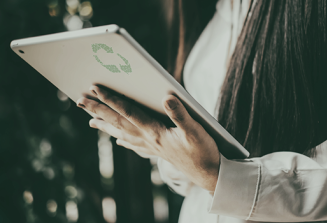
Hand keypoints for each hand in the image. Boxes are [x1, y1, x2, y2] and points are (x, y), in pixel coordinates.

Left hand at [77, 86, 220, 191]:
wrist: (209, 174)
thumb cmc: (204, 152)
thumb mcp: (196, 131)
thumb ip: (181, 114)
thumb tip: (166, 97)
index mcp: (155, 132)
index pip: (128, 112)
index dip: (111, 99)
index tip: (95, 88)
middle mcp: (148, 139)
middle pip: (118, 122)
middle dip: (98, 111)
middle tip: (80, 101)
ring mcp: (151, 147)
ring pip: (122, 133)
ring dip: (105, 125)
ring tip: (91, 120)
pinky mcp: (156, 151)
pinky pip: (133, 144)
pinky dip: (122, 140)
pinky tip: (117, 139)